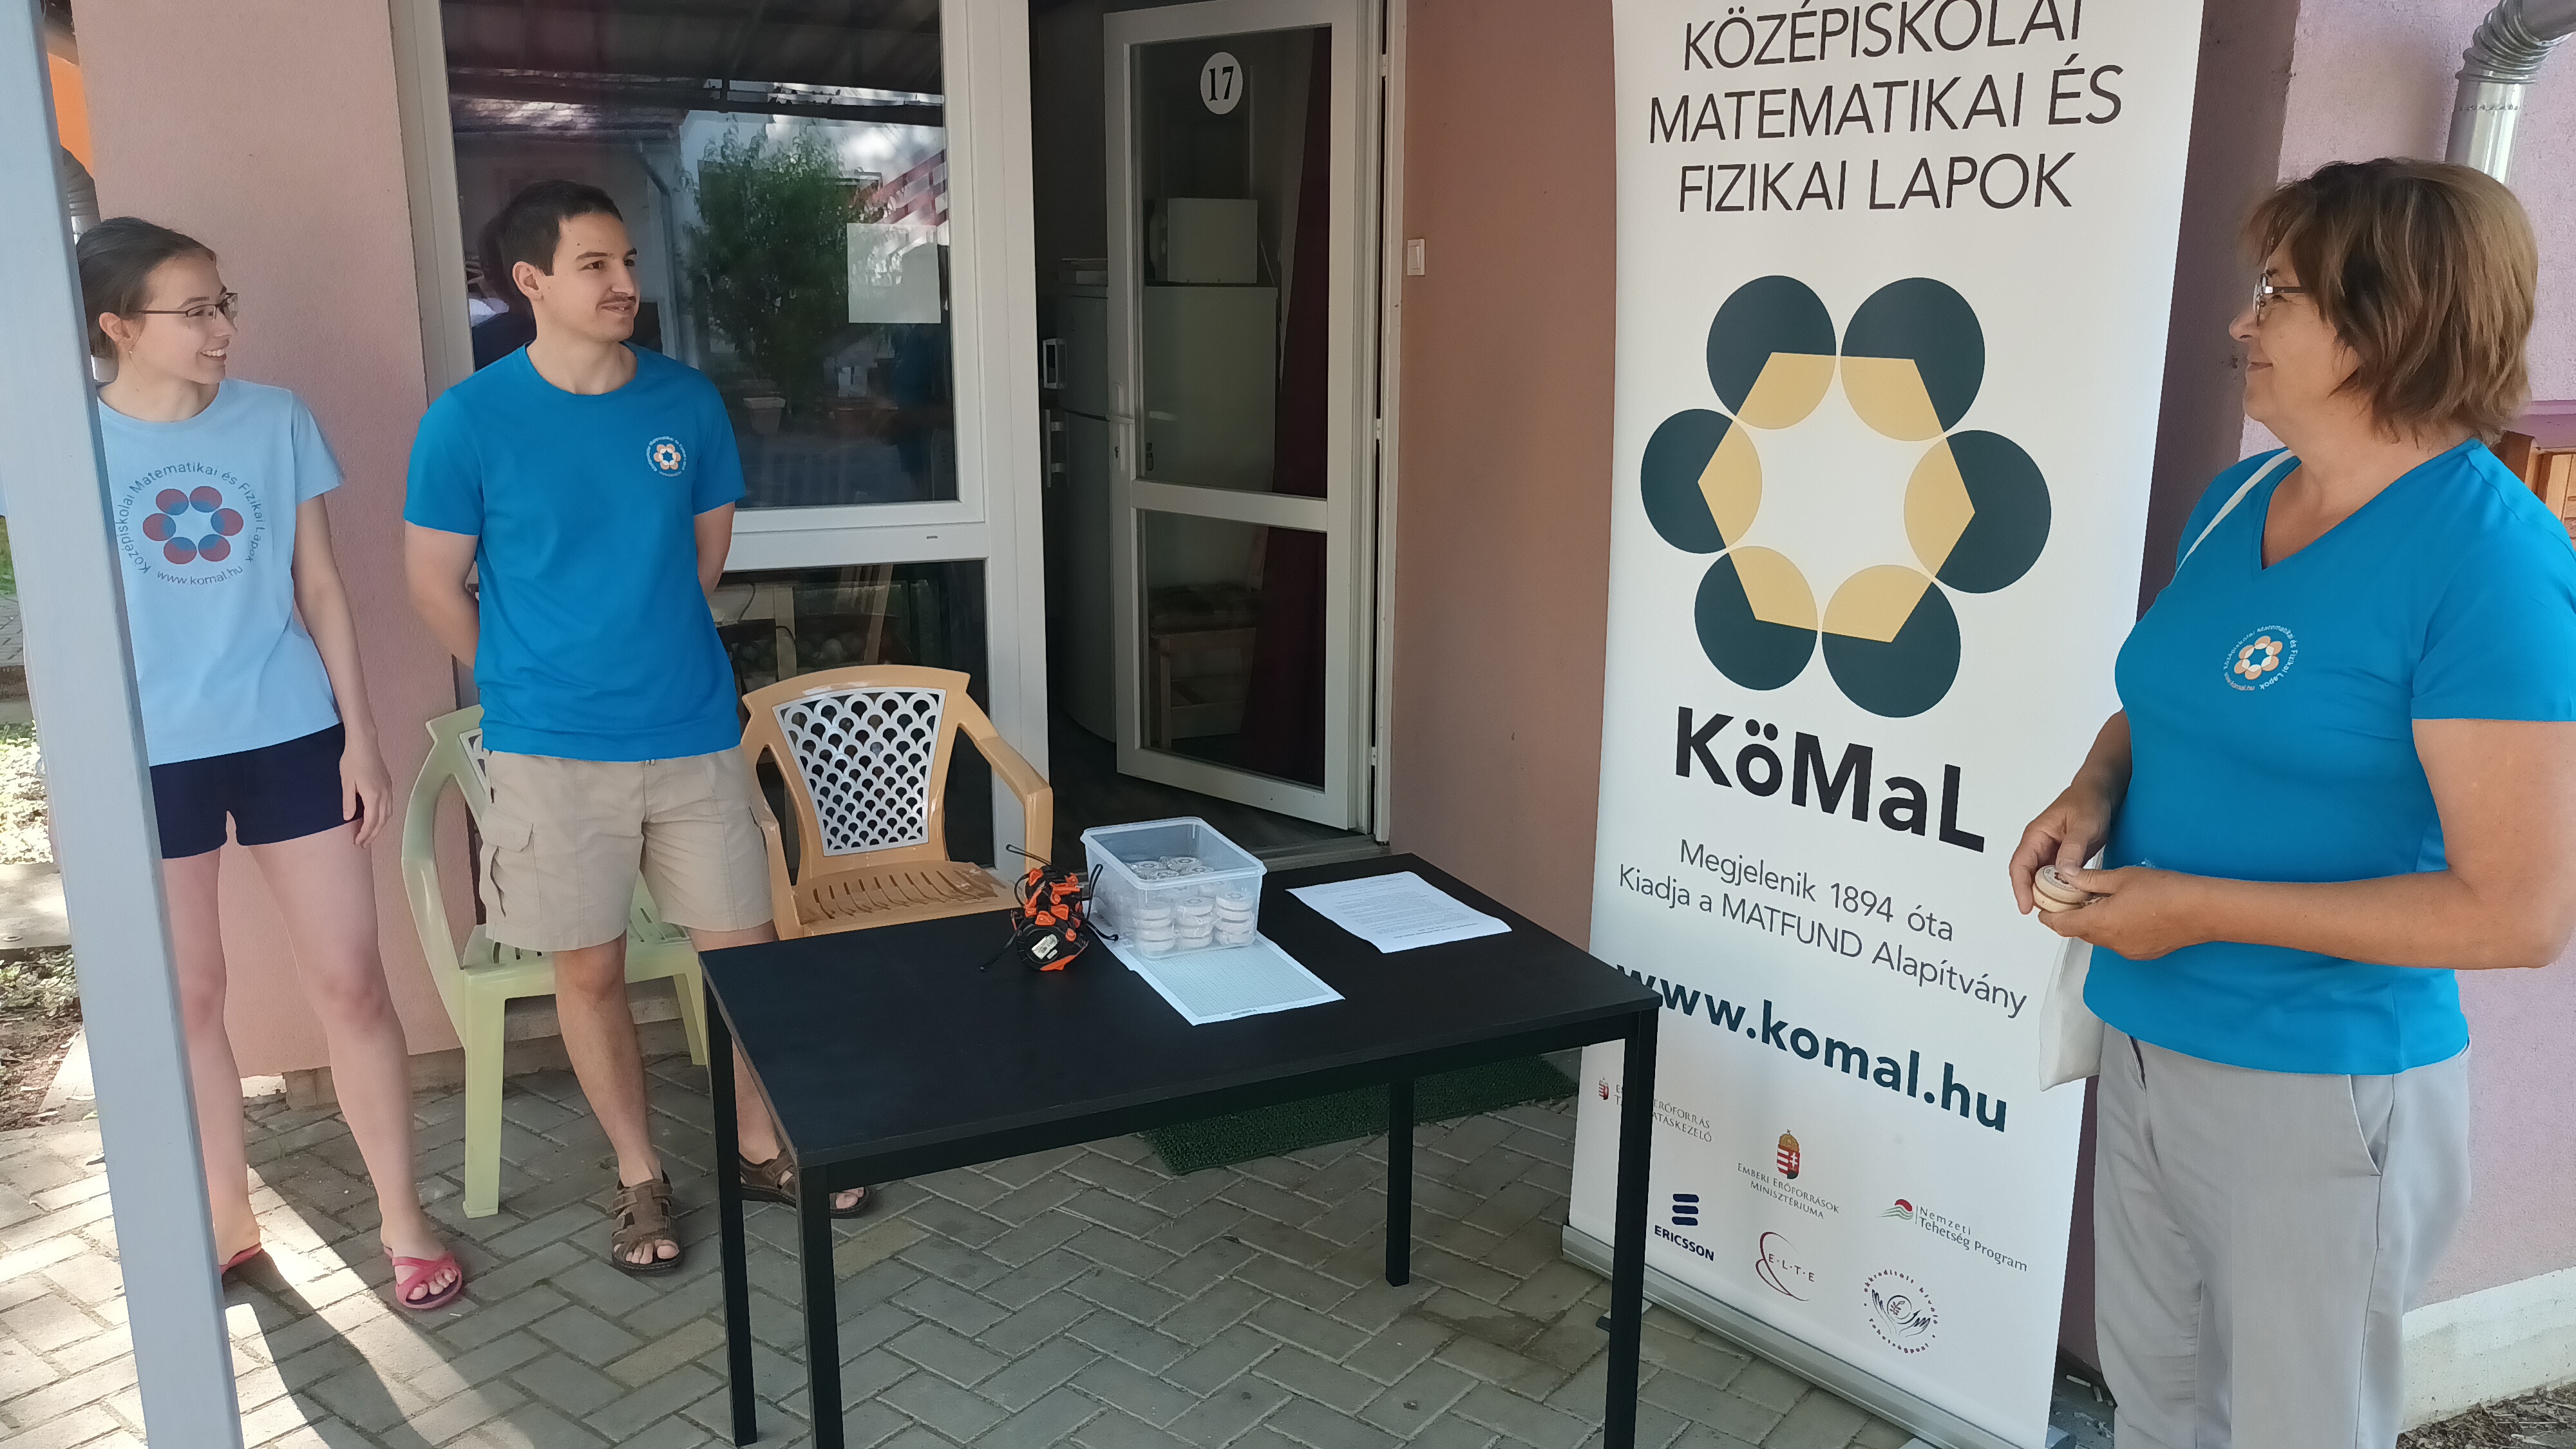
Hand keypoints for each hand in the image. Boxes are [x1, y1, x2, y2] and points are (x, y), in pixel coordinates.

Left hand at [341, 733, 392, 848]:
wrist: (364, 743)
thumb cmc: (352, 760)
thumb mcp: (346, 782)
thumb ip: (348, 802)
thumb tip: (348, 818)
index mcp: (373, 796)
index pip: (371, 822)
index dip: (365, 834)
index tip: (358, 842)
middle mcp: (384, 795)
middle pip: (382, 821)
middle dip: (373, 834)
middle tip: (364, 843)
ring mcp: (389, 789)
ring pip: (389, 814)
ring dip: (381, 826)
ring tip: (371, 834)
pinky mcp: (389, 784)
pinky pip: (390, 806)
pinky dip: (385, 816)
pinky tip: (379, 817)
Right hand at [2008, 777, 2117, 913]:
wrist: (2102, 792)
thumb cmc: (2089, 800)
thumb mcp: (2084, 824)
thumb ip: (2073, 848)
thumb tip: (2064, 873)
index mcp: (2036, 835)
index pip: (2020, 865)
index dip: (2020, 887)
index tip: (2026, 906)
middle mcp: (2040, 845)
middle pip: (2028, 876)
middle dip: (2034, 896)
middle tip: (2049, 913)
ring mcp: (2051, 852)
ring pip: (2042, 879)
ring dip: (2049, 895)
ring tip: (2061, 910)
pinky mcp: (2064, 858)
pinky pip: (2057, 878)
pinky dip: (2062, 889)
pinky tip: (2072, 899)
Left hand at [2037, 867, 2206, 958]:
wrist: (2202, 911)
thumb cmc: (2164, 890)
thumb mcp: (2121, 877)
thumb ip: (2089, 879)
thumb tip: (2065, 876)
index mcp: (2099, 923)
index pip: (2061, 924)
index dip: (2049, 915)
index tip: (2044, 904)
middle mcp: (2110, 943)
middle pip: (2079, 931)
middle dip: (2070, 916)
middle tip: (2068, 897)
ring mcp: (2128, 950)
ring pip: (2099, 937)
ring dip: (2092, 922)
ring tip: (2095, 900)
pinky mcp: (2144, 952)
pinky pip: (2118, 941)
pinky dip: (2111, 928)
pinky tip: (2121, 911)